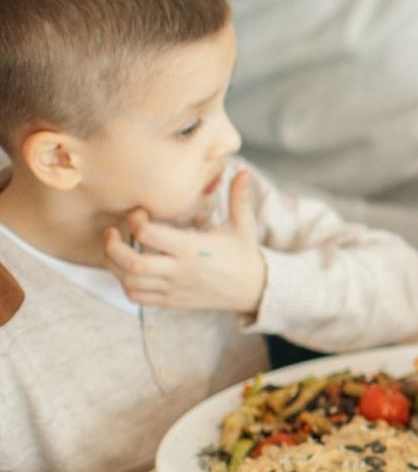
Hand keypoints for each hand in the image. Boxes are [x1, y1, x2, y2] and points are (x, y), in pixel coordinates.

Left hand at [104, 170, 265, 314]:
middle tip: (110, 231)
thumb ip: (240, 198)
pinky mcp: (171, 301)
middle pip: (132, 263)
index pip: (149, 234)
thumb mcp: (244, 225)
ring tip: (115, 248)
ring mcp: (173, 288)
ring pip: (129, 282)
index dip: (135, 220)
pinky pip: (137, 297)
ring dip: (114, 265)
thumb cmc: (243, 254)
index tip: (138, 211)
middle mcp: (179, 270)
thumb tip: (242, 171)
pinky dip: (125, 283)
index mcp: (192, 248)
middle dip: (112, 246)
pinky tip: (128, 269)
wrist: (252, 291)